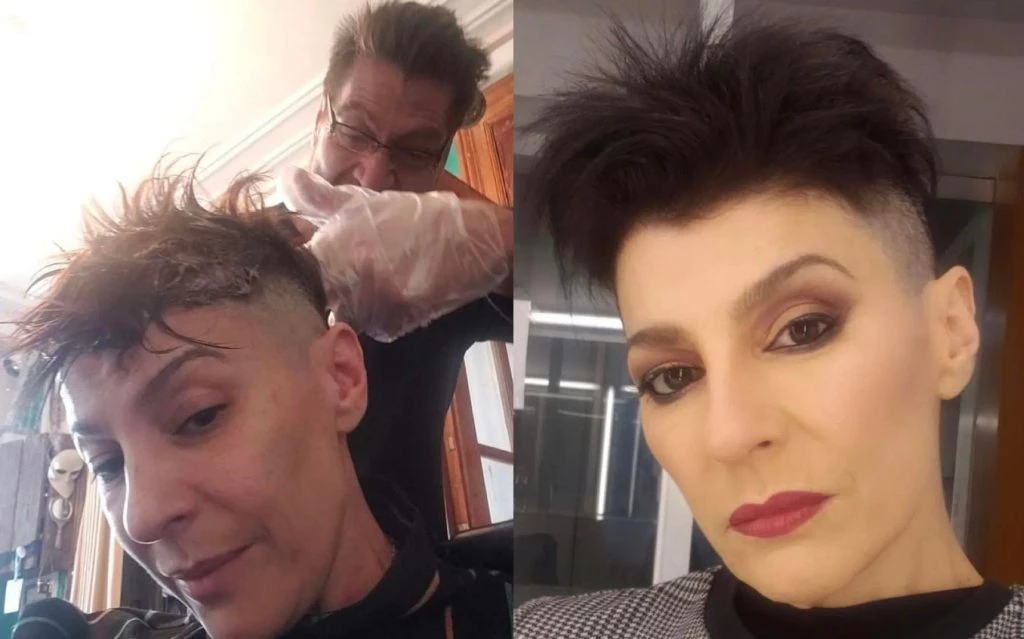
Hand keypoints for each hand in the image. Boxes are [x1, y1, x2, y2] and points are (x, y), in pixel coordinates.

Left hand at [277, 167, 508, 341]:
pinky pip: (371, 328)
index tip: (317, 258)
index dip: (303, 265)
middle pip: (318, 296)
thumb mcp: (364, 202)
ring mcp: (368, 308)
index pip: (296, 269)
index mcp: (332, 248)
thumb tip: (285, 178)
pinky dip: (379, 316)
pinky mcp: (390, 327)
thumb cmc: (416, 218)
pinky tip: (396, 295)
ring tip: (381, 280)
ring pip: (344, 314)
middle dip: (331, 286)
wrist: (474, 243)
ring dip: (354, 303)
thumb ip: (318, 198)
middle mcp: (345, 282)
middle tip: (358, 270)